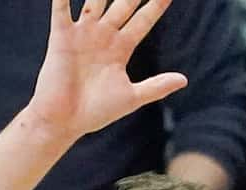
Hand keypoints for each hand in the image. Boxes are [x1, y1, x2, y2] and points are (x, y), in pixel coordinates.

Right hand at [28, 0, 187, 142]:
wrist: (63, 121)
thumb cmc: (95, 112)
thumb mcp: (130, 97)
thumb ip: (156, 86)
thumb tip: (184, 80)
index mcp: (121, 49)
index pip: (143, 20)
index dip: (156, 5)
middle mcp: (103, 36)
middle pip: (123, 4)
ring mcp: (83, 34)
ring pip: (95, 0)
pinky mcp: (61, 36)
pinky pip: (62, 9)